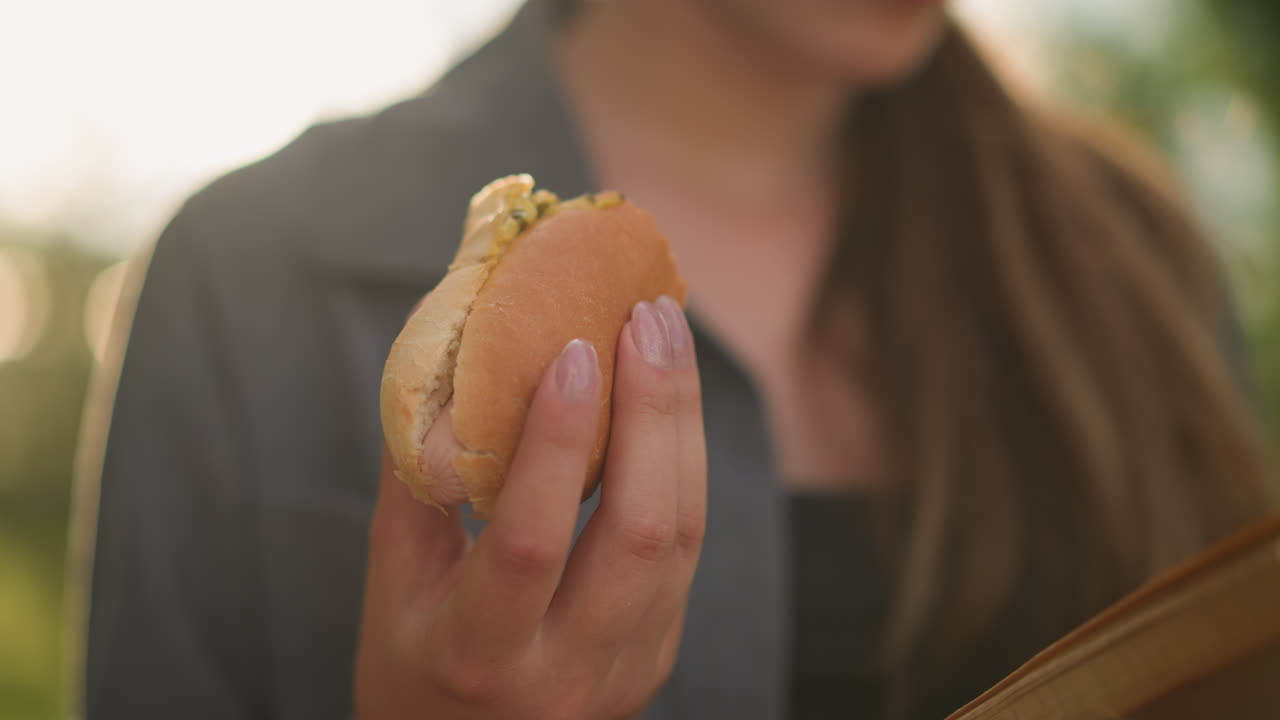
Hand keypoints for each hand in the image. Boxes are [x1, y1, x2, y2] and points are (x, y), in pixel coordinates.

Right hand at [354, 297, 706, 718]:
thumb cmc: (411, 667)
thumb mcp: (393, 584)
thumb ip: (420, 482)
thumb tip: (451, 364)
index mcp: (479, 654)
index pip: (531, 541)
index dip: (557, 443)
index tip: (575, 351)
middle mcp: (567, 671)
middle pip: (642, 533)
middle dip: (655, 411)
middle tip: (646, 318)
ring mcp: (627, 668)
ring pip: (684, 536)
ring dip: (684, 425)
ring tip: (667, 335)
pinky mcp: (659, 654)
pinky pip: (686, 547)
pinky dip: (683, 463)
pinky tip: (668, 400)